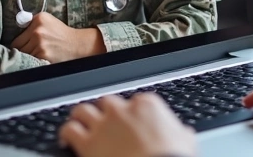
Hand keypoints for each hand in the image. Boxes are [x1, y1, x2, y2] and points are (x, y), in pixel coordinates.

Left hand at [11, 13, 104, 62]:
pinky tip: (41, 58)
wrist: (77, 44)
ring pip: (23, 54)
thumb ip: (32, 24)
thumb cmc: (61, 34)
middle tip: (30, 51)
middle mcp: (37, 30)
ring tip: (39, 54)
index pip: (18, 34)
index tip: (23, 44)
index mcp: (38, 19)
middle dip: (22, 49)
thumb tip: (15, 33)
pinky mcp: (42, 54)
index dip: (20, 41)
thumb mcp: (48, 22)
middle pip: (17, 45)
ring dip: (28, 57)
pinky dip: (33, 61)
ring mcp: (39, 43)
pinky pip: (30, 60)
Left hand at [60, 93, 195, 156]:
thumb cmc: (172, 156)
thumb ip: (181, 133)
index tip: (131, 122)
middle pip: (106, 101)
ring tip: (79, 123)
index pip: (135, 101)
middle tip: (103, 120)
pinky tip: (66, 139)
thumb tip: (185, 134)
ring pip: (82, 110)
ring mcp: (103, 125)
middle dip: (104, 111)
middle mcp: (122, 110)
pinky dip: (66, 133)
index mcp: (147, 105)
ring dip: (81, 117)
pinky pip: (69, 130)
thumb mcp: (186, 142)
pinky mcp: (87, 142)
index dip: (131, 113)